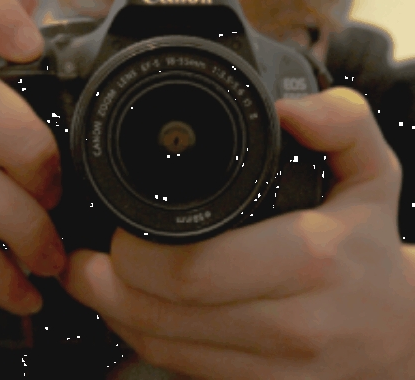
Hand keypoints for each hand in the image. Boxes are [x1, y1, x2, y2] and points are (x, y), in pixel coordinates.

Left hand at [59, 87, 414, 379]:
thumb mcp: (374, 172)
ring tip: (88, 278)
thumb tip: (289, 108)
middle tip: (81, 253)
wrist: (404, 332)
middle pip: (161, 314)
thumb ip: (341, 124)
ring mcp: (269, 367)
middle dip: (104, 284)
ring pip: (160, 347)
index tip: (113, 228)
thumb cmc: (375, 247)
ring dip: (112, 312)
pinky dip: (141, 337)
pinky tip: (129, 308)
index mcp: (309, 260)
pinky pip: (179, 367)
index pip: (194, 269)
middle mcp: (286, 324)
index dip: (136, 253)